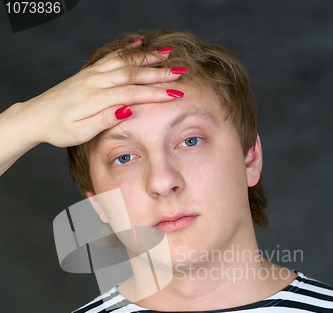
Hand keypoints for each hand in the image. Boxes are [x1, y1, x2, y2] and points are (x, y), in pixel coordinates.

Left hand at [20, 48, 184, 147]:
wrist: (36, 116)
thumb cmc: (58, 129)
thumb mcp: (81, 132)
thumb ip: (105, 119)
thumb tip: (128, 109)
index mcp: (95, 99)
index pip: (132, 93)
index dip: (155, 93)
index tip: (175, 93)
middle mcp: (95, 81)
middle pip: (132, 74)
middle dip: (158, 73)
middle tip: (180, 72)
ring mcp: (92, 74)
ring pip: (125, 62)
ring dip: (148, 59)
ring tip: (168, 57)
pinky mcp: (89, 72)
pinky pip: (112, 57)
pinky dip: (129, 50)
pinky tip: (140, 44)